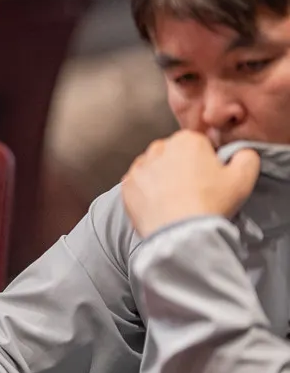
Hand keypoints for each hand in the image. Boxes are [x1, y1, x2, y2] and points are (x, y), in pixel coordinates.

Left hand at [121, 130, 260, 237]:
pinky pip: (138, 185)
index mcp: (187, 140)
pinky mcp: (127, 185)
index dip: (207, 162)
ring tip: (176, 200)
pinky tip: (159, 205)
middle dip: (182, 168)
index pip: (199, 144)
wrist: (180, 232)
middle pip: (173, 154)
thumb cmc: (210, 204)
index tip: (210, 178)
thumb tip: (240, 153)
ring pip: (154, 168)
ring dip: (162, 179)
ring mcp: (139, 167)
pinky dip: (146, 193)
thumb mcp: (243, 177)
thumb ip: (246, 156)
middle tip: (194, 191)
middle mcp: (159, 148)